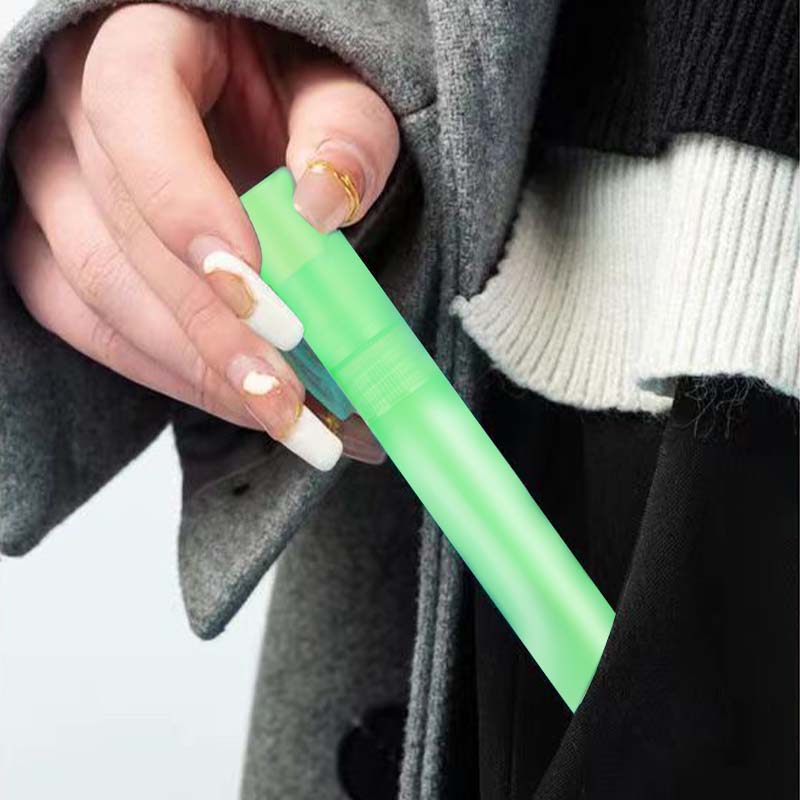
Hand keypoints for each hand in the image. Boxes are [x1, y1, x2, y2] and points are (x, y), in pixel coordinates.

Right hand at [6, 5, 398, 469]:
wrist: (246, 95)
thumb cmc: (291, 82)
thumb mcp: (339, 85)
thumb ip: (344, 129)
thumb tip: (324, 202)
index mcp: (142, 39)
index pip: (132, 107)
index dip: (184, 203)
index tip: (256, 284)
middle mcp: (74, 108)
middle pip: (116, 229)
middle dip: (210, 329)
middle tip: (289, 397)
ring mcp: (54, 181)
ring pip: (90, 290)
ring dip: (188, 367)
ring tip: (279, 417)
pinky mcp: (57, 242)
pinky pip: (81, 319)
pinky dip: (159, 370)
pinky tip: (229, 397)